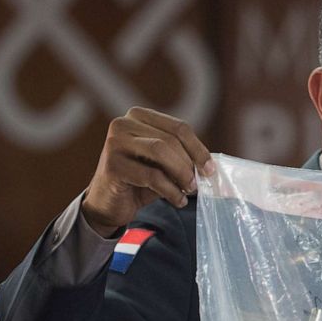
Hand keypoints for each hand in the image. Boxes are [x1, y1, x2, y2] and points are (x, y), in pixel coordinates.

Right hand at [82, 107, 214, 236]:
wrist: (109, 204)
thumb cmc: (140, 181)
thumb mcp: (165, 165)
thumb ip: (184, 159)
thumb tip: (212, 166)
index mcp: (139, 116)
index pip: (178, 127)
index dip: (198, 148)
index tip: (210, 169)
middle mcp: (123, 123)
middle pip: (170, 139)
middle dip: (190, 163)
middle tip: (199, 183)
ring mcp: (114, 142)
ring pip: (160, 151)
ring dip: (181, 173)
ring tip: (189, 190)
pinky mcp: (112, 164)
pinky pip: (151, 175)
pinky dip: (170, 190)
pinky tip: (178, 200)